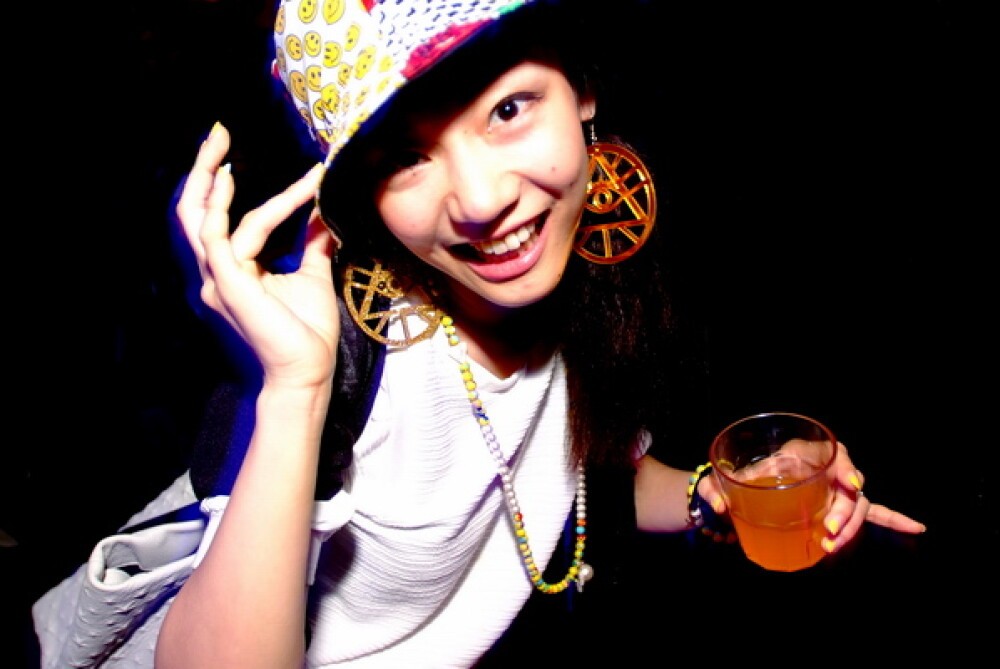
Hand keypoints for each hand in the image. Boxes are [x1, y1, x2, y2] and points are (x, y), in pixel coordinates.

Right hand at [173, 122, 339, 388]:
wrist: (308, 371)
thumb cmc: (307, 332)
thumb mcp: (313, 276)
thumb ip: (313, 243)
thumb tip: (324, 212)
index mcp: (232, 271)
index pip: (226, 218)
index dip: (241, 188)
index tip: (267, 159)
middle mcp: (216, 272)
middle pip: (194, 211)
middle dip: (201, 169)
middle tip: (217, 131)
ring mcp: (217, 279)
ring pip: (203, 218)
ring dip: (212, 177)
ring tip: (223, 144)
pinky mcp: (227, 284)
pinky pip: (220, 237)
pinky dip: (225, 207)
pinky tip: (231, 179)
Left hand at [698, 441, 926, 552]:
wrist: (746, 484)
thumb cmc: (742, 476)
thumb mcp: (732, 478)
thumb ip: (721, 487)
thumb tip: (715, 501)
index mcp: (803, 453)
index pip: (836, 454)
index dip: (846, 468)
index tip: (850, 484)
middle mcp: (825, 469)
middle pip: (849, 489)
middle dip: (845, 513)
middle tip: (829, 534)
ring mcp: (835, 489)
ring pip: (858, 507)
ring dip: (851, 528)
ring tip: (832, 546)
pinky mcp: (839, 506)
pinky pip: (871, 512)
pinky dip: (893, 519)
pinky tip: (916, 527)